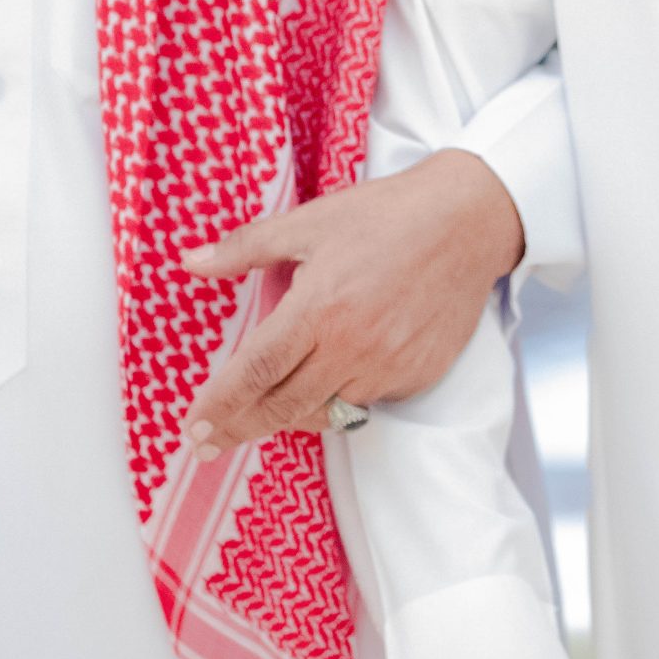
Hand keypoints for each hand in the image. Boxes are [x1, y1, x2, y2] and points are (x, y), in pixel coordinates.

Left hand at [181, 149, 524, 454]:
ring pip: (326, 411)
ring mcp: (388, 367)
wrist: (468, 221)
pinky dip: (344, 394)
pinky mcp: (417, 375)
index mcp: (319, 308)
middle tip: (209, 442)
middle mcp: (352, 347)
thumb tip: (190, 261)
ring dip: (293, 413)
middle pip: (283, 408)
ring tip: (271, 405)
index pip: (255, 373)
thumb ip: (245, 247)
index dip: (220, 405)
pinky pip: (368, 400)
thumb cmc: (387, 215)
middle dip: (240, 428)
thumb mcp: (310, 221)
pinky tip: (336, 373)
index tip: (194, 428)